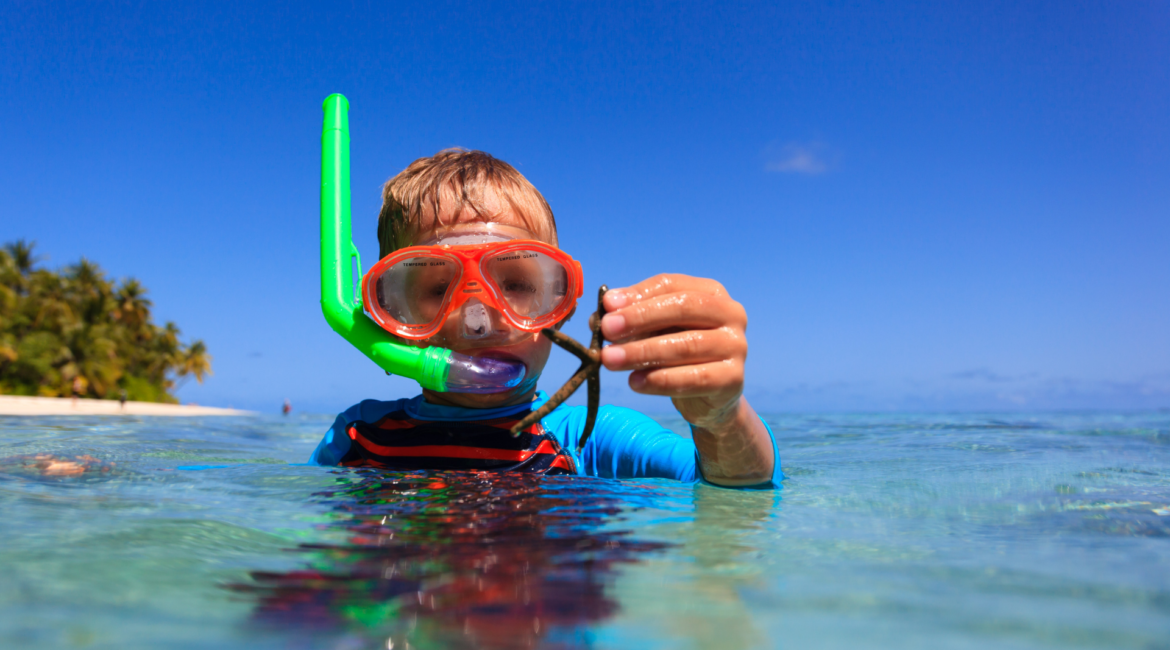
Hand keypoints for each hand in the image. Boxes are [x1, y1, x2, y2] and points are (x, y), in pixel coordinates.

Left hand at [599, 274, 747, 428]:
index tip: (607, 305)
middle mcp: (730, 314)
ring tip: (610, 359)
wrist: (709, 397)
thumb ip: (631, 320)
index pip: (671, 284)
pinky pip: (694, 378)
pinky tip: (634, 382)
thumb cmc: (677, 354)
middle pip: (683, 308)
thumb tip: (600, 314)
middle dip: (640, 318)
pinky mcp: (733, 379)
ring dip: (643, 352)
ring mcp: (736, 346)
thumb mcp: (655, 331)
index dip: (638, 294)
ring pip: (686, 345)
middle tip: (607, 330)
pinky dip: (660, 380)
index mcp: (711, 292)